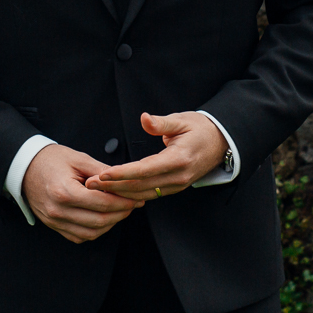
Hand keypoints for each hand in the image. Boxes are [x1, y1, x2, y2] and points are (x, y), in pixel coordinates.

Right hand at [24, 144, 141, 243]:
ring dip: (110, 224)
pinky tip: (103, 219)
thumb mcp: (79, 159)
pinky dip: (95, 231)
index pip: (102, 203)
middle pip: (99, 221)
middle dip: (121, 214)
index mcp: (65, 192)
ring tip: (120, 211)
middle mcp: (58, 211)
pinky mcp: (54, 226)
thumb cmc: (51, 160)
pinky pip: (79, 237)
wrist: (25, 167)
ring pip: (91, 233)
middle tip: (133, 205)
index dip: (123, 202)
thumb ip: (103, 172)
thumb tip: (125, 182)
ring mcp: (55, 221)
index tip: (136, 198)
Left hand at [86, 112, 226, 201]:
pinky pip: (150, 194)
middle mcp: (178, 176)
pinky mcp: (175, 187)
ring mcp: (177, 184)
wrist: (222, 142)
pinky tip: (115, 191)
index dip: (122, 173)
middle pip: (140, 186)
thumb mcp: (182, 119)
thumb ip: (161, 122)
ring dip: (119, 193)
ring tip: (97, 189)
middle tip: (90, 184)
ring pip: (144, 194)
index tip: (102, 174)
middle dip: (113, 187)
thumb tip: (144, 118)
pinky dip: (131, 194)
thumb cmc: (201, 128)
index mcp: (179, 159)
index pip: (145, 170)